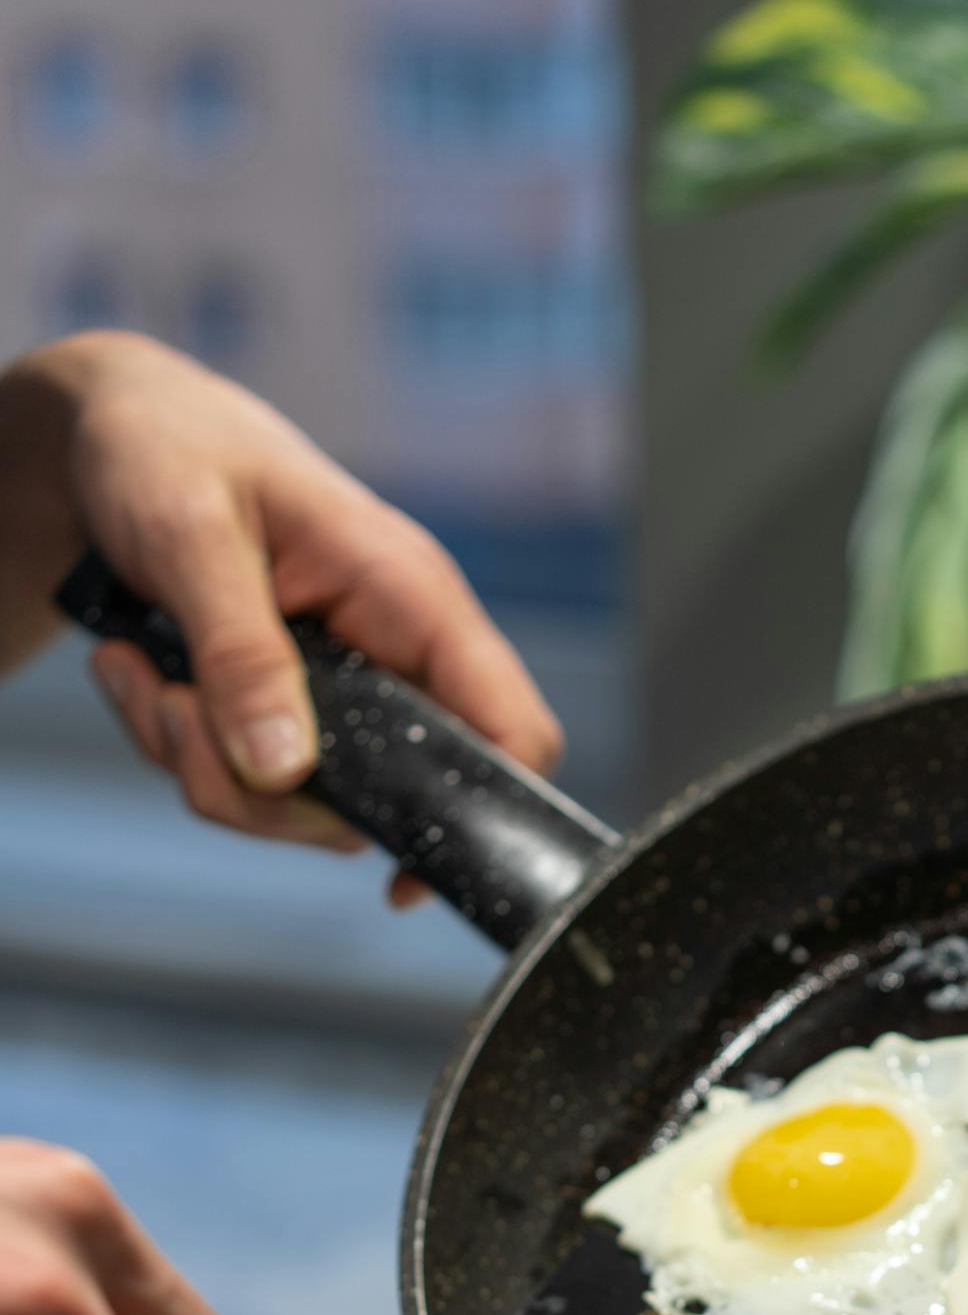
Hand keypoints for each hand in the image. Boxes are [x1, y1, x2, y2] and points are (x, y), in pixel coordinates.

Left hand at [0, 332, 562, 904]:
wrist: (111, 435)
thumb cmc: (168, 449)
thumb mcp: (192, 536)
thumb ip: (242, 653)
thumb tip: (284, 770)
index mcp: (412, 599)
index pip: (510, 728)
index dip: (487, 814)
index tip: (404, 878)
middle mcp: (392, 657)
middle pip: (383, 801)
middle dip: (260, 792)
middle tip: (174, 712)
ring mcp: (341, 693)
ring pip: (303, 806)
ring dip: (201, 767)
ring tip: (139, 674)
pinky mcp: (288, 712)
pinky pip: (249, 783)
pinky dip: (180, 749)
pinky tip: (141, 673)